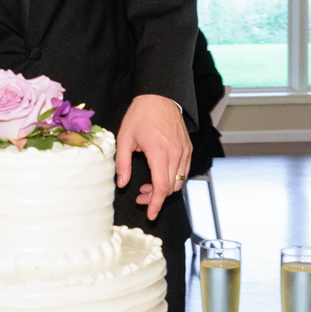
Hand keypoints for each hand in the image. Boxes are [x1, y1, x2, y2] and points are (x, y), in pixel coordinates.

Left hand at [117, 93, 191, 221]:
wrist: (160, 96)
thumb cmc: (140, 115)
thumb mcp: (125, 138)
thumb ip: (122, 163)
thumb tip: (122, 184)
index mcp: (158, 152)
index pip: (161, 187)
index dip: (156, 204)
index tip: (150, 215)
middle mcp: (175, 153)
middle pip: (170, 188)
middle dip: (155, 198)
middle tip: (140, 197)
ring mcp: (184, 151)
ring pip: (178, 181)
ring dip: (164, 189)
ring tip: (148, 186)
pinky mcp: (188, 149)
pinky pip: (184, 171)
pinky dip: (173, 179)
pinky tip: (160, 176)